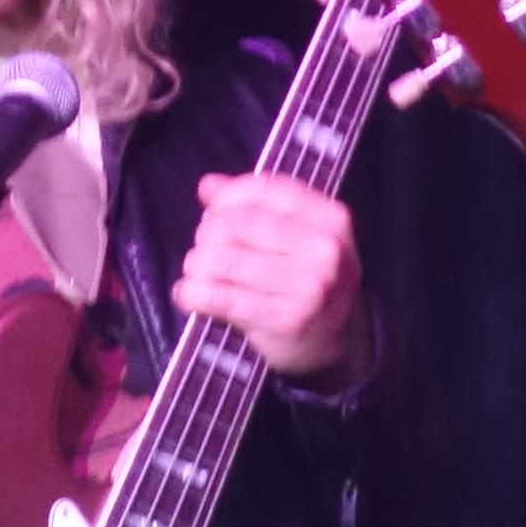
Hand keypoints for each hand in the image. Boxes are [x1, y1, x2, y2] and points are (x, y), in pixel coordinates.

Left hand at [183, 170, 367, 382]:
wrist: (334, 341)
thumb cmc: (306, 279)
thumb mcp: (295, 234)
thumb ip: (254, 204)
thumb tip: (208, 185)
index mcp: (330, 217)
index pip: (263, 189)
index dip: (225, 198)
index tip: (215, 213)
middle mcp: (325, 248)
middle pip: (234, 224)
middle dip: (207, 236)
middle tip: (208, 253)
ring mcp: (309, 285)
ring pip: (220, 260)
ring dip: (196, 267)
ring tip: (200, 275)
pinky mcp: (286, 319)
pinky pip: (217, 297)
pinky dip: (191, 294)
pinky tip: (191, 295)